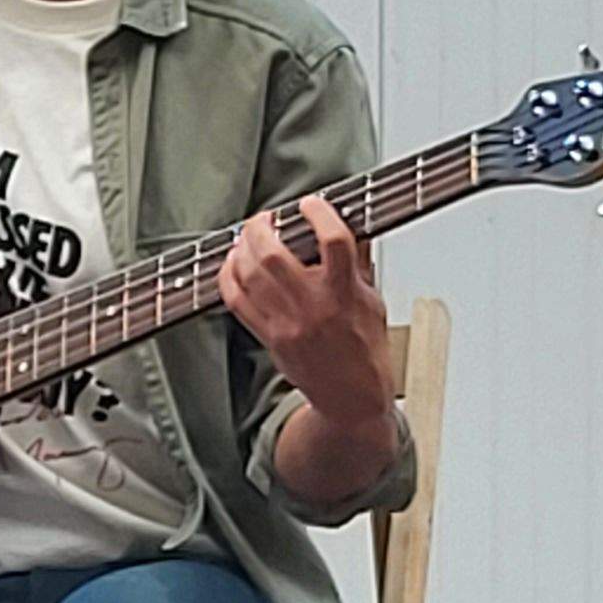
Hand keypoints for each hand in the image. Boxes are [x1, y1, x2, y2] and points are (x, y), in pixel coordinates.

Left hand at [216, 195, 394, 423]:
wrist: (352, 397)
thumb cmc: (365, 351)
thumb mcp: (373, 302)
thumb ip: (358, 265)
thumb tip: (349, 228)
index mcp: (345, 295)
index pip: (333, 242)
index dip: (319, 214)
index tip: (311, 204)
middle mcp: (313, 308)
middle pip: (273, 254)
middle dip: (261, 226)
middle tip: (266, 218)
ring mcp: (286, 324)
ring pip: (248, 274)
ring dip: (243, 247)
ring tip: (248, 236)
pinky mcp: (269, 337)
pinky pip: (235, 300)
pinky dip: (229, 275)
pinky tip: (233, 263)